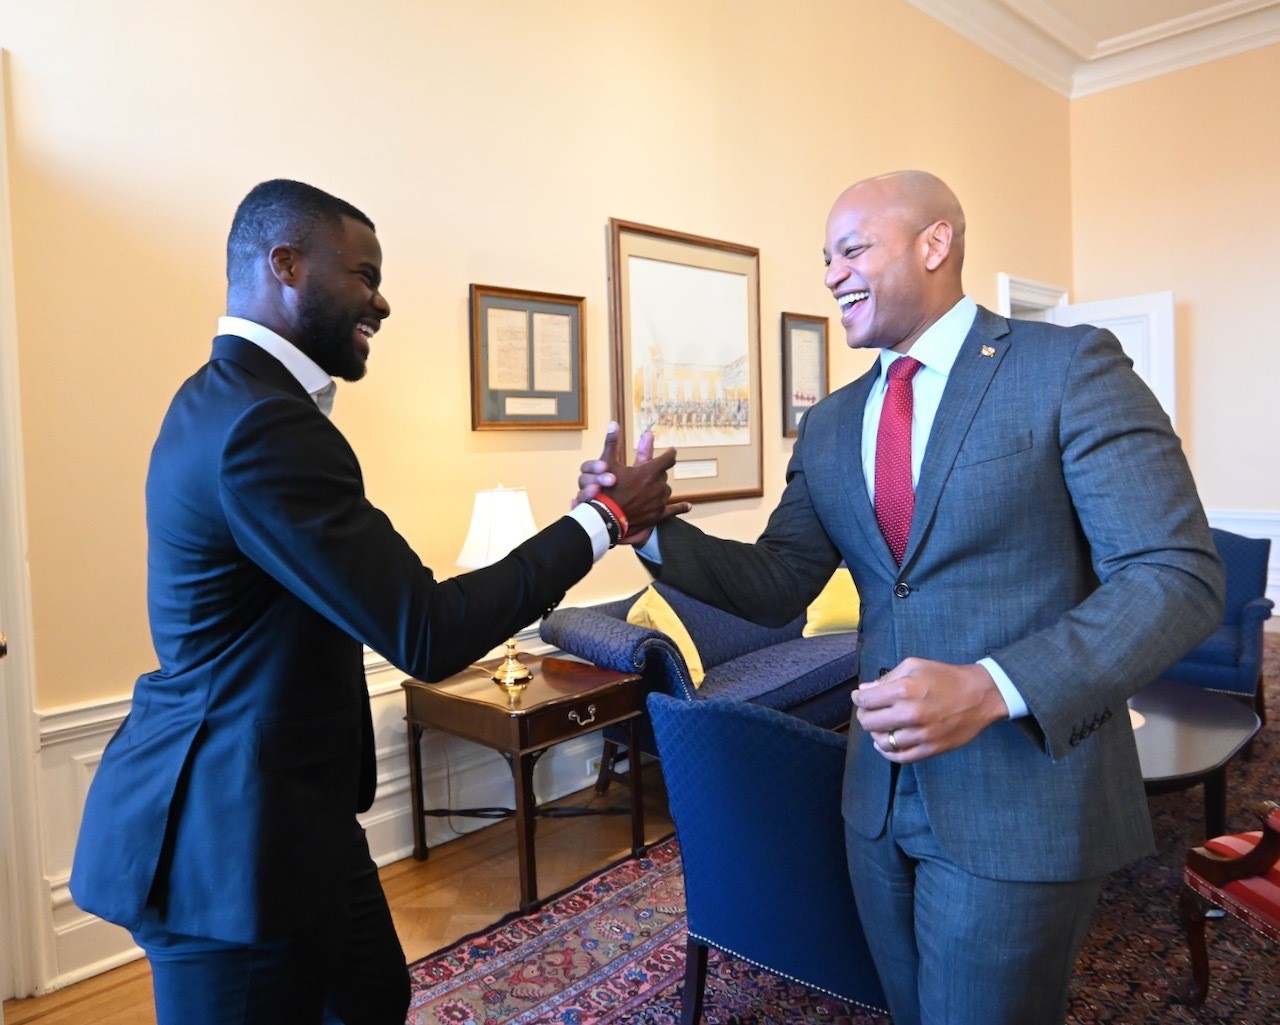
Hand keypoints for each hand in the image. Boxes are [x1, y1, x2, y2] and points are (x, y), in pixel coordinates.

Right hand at [574, 422, 689, 542]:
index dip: (670, 453)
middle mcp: (658, 485)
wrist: (605, 518)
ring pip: (665, 490)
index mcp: (650, 471)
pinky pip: (674, 510)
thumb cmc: (605, 489)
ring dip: (659, 488)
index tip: (671, 451)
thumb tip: (614, 422)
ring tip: (647, 490)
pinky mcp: (658, 515)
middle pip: (663, 475)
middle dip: (656, 474)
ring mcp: (659, 501)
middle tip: (645, 475)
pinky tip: (687, 506)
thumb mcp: (607, 463)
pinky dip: (681, 507)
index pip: (668, 458)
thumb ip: (613, 442)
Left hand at [851, 658, 1008, 762]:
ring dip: (876, 734)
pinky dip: (888, 752)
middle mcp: (910, 714)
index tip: (860, 697)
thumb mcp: (914, 666)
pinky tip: (886, 744)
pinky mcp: (931, 749)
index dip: (858, 698)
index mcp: (904, 690)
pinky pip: (900, 758)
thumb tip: (864, 690)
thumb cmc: (945, 677)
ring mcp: (921, 734)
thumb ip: (887, 678)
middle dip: (864, 715)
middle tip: (869, 711)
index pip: (865, 700)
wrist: (980, 695)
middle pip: (869, 722)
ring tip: (880, 726)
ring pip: (882, 742)